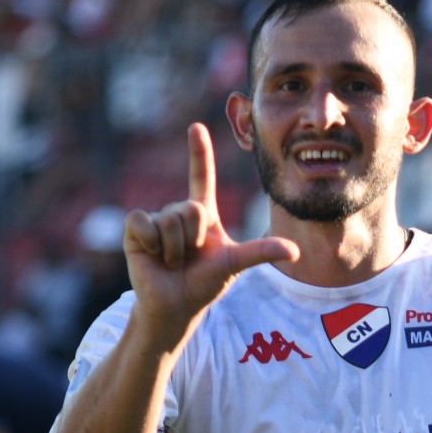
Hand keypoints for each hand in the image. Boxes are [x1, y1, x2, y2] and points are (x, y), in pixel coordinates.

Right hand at [123, 123, 297, 342]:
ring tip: (173, 261)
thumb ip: (261, 252)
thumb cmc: (205, 283)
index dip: (199, 153)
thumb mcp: (235, 263)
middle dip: (194, 238)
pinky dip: (152, 244)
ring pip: (170, 219)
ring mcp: (156, 218)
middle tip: (189, 256)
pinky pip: (144, 223)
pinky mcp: (135, 228)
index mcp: (203, 213)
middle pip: (192, 208)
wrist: (175, 304)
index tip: (196, 127)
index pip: (201, 177)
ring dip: (175, 248)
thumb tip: (296, 251)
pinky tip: (152, 256)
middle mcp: (179, 211)